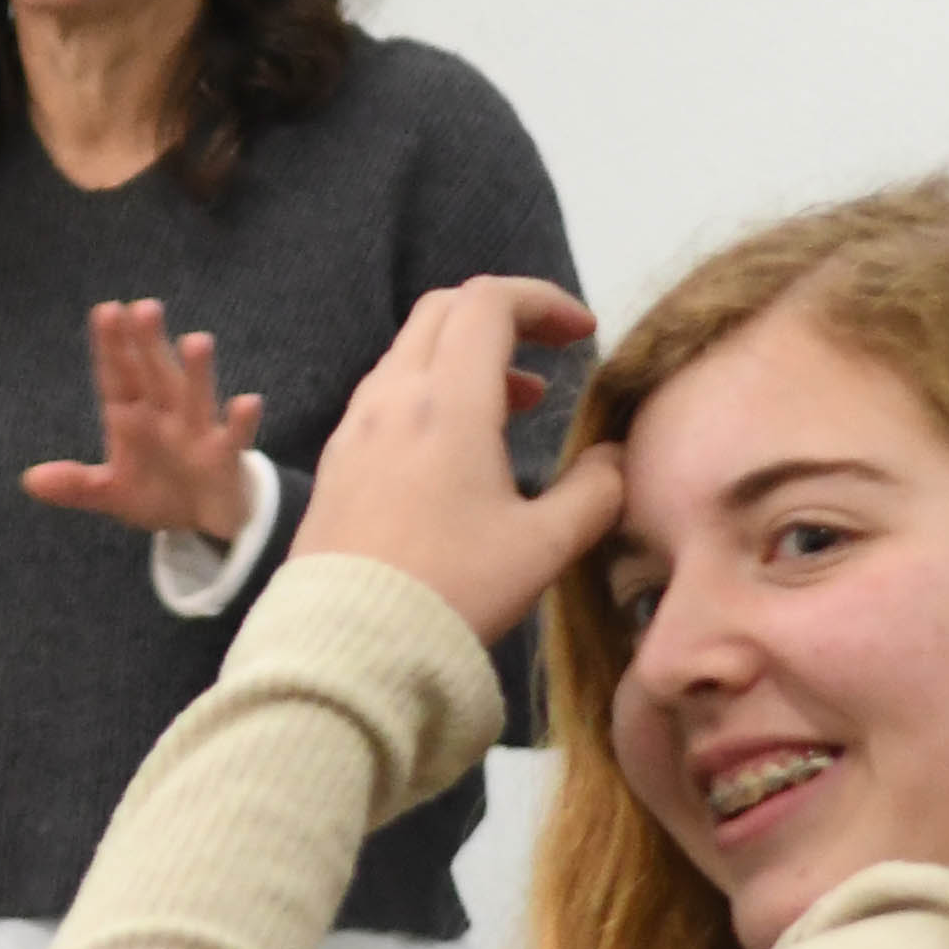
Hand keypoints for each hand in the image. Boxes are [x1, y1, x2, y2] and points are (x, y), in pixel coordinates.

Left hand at [21, 298, 262, 538]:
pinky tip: (247, 401)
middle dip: (149, 344)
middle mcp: (165, 414)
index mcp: (132, 417)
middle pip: (155, 374)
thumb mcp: (112, 494)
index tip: (105, 312)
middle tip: (143, 307)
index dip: (112, 347)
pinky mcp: (225, 457)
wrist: (204, 520)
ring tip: (197, 340)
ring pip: (196, 396)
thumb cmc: (157, 492)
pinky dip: (240, 421)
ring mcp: (196, 432)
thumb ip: (76, 485)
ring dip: (196, 371)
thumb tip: (29, 481)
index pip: (119, 377)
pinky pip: (234, 437)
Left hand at [293, 276, 617, 645]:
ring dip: (467, 358)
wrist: (347, 648)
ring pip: (411, 354)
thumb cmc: (452, 591)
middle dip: (504, 317)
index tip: (582, 332)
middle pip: (445, 311)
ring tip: (516, 404)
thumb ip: (595, 492)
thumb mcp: (544, 546)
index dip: (543, 301)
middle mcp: (392, 397)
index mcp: (446, 399)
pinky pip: (386, 396)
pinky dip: (431, 393)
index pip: (490, 302)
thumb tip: (612, 460)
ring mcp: (355, 428)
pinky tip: (458, 448)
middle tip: (551, 353)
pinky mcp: (336, 464)